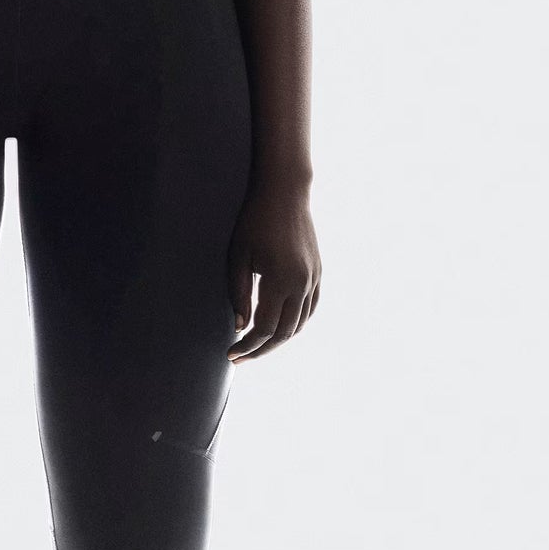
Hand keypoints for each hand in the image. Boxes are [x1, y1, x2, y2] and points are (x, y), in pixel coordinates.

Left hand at [227, 174, 321, 361]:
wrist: (285, 192)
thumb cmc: (254, 221)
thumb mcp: (238, 257)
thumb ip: (238, 294)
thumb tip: (240, 327)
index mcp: (280, 281)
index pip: (264, 328)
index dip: (247, 346)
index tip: (230, 355)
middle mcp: (302, 284)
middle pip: (284, 332)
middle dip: (261, 350)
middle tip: (240, 358)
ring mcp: (314, 278)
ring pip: (300, 323)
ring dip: (279, 340)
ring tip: (257, 346)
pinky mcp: (318, 272)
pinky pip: (310, 308)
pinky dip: (295, 323)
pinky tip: (280, 328)